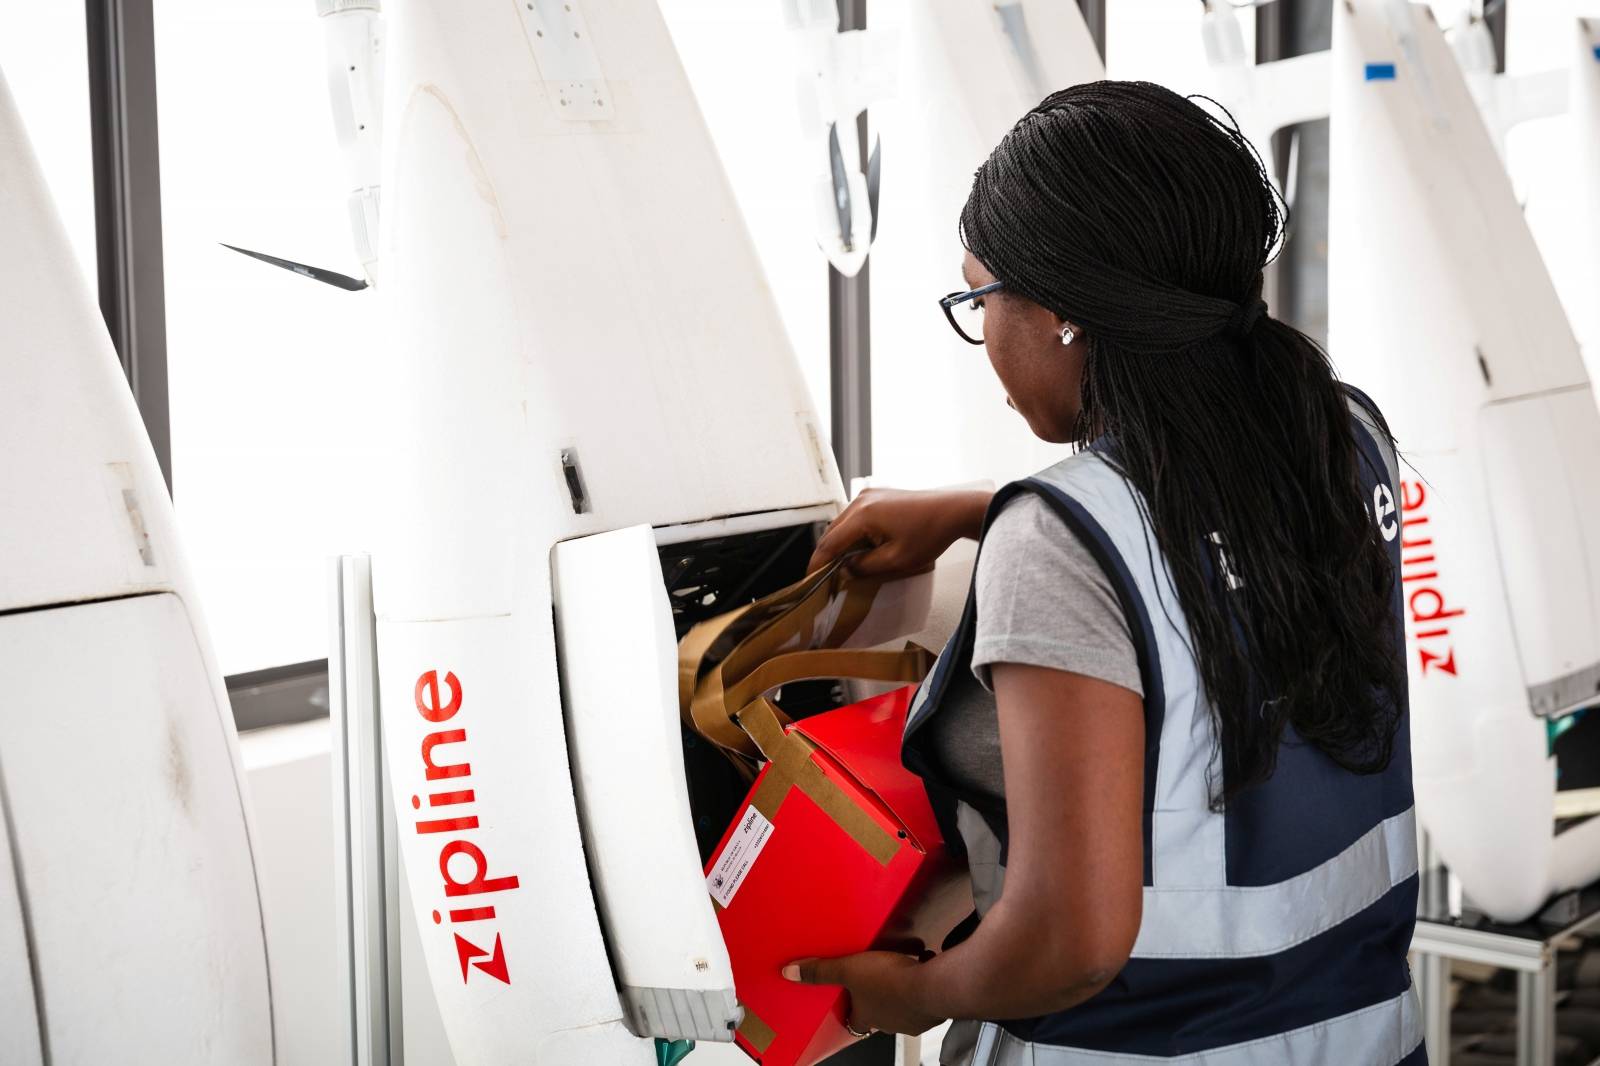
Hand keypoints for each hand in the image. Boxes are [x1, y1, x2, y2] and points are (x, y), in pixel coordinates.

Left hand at [782, 950, 945, 1036]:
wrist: (933, 985)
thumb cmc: (892, 982)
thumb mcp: (848, 970)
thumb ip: (821, 971)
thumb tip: (791, 973)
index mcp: (867, 1016)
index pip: (854, 1021)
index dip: (850, 1013)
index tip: (848, 1004)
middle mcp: (890, 1022)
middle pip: (879, 1015)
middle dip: (877, 1000)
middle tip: (876, 981)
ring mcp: (912, 1018)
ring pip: (902, 1007)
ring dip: (900, 993)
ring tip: (898, 972)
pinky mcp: (932, 1008)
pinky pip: (923, 998)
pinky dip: (920, 987)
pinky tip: (920, 970)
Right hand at [808, 488, 992, 578]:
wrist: (954, 511)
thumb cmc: (930, 534)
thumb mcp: (896, 560)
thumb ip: (865, 567)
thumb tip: (846, 569)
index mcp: (862, 515)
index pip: (830, 542)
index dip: (818, 563)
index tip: (810, 579)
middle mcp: (861, 500)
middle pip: (833, 530)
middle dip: (827, 553)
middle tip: (824, 575)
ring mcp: (870, 494)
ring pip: (843, 522)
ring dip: (841, 542)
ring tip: (842, 564)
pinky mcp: (879, 494)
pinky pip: (856, 515)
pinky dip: (852, 532)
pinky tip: (859, 547)